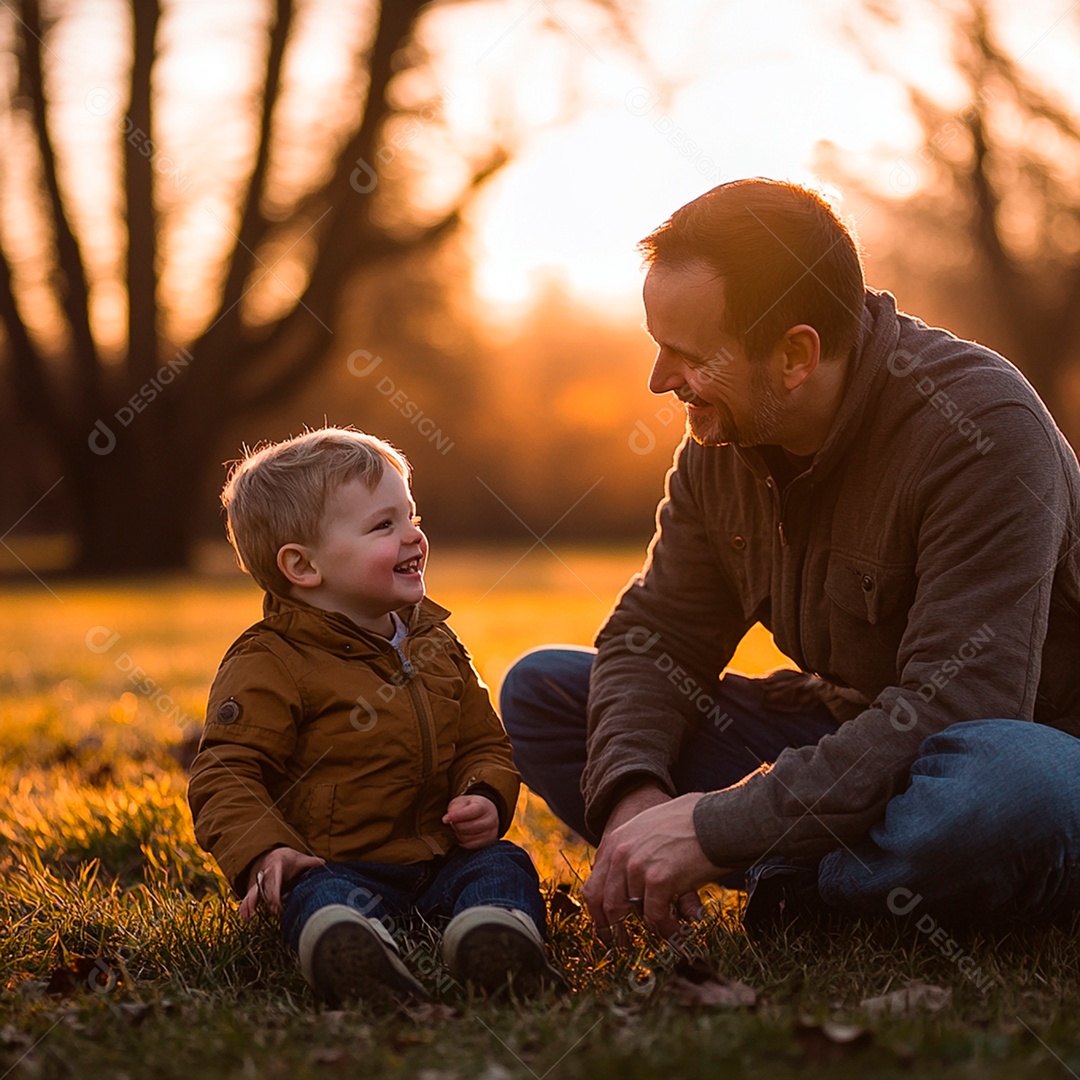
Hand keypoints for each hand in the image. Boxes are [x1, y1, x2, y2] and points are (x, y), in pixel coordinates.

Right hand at [238, 847, 325, 921]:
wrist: (274, 857)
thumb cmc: (289, 860)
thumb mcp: (299, 858)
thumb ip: (310, 862)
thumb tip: (324, 862)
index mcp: (275, 866)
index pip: (274, 878)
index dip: (274, 891)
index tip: (277, 903)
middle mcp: (264, 874)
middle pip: (264, 888)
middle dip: (267, 900)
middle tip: (273, 911)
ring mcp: (258, 883)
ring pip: (252, 893)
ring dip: (250, 904)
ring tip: (247, 916)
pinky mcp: (255, 891)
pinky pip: (248, 898)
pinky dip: (245, 907)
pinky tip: (245, 917)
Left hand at [443, 794, 498, 848]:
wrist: (487, 813)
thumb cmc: (472, 806)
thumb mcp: (463, 801)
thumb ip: (455, 807)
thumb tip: (447, 819)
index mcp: (484, 806)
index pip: (469, 812)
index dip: (456, 816)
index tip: (445, 819)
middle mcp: (490, 820)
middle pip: (465, 827)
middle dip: (455, 825)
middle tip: (453, 822)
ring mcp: (490, 833)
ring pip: (466, 838)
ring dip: (458, 833)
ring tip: (459, 827)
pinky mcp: (487, 843)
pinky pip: (468, 845)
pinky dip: (462, 841)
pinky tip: (463, 834)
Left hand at [583, 792, 726, 940]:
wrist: (716, 816)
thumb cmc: (690, 823)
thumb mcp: (651, 831)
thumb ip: (635, 857)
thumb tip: (633, 891)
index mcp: (614, 842)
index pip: (594, 887)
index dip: (598, 914)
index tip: (607, 930)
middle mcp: (620, 854)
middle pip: (606, 904)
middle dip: (614, 931)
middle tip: (625, 947)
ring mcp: (637, 866)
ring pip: (632, 913)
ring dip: (646, 930)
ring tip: (659, 937)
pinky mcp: (658, 879)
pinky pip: (655, 916)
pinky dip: (665, 929)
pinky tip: (676, 932)